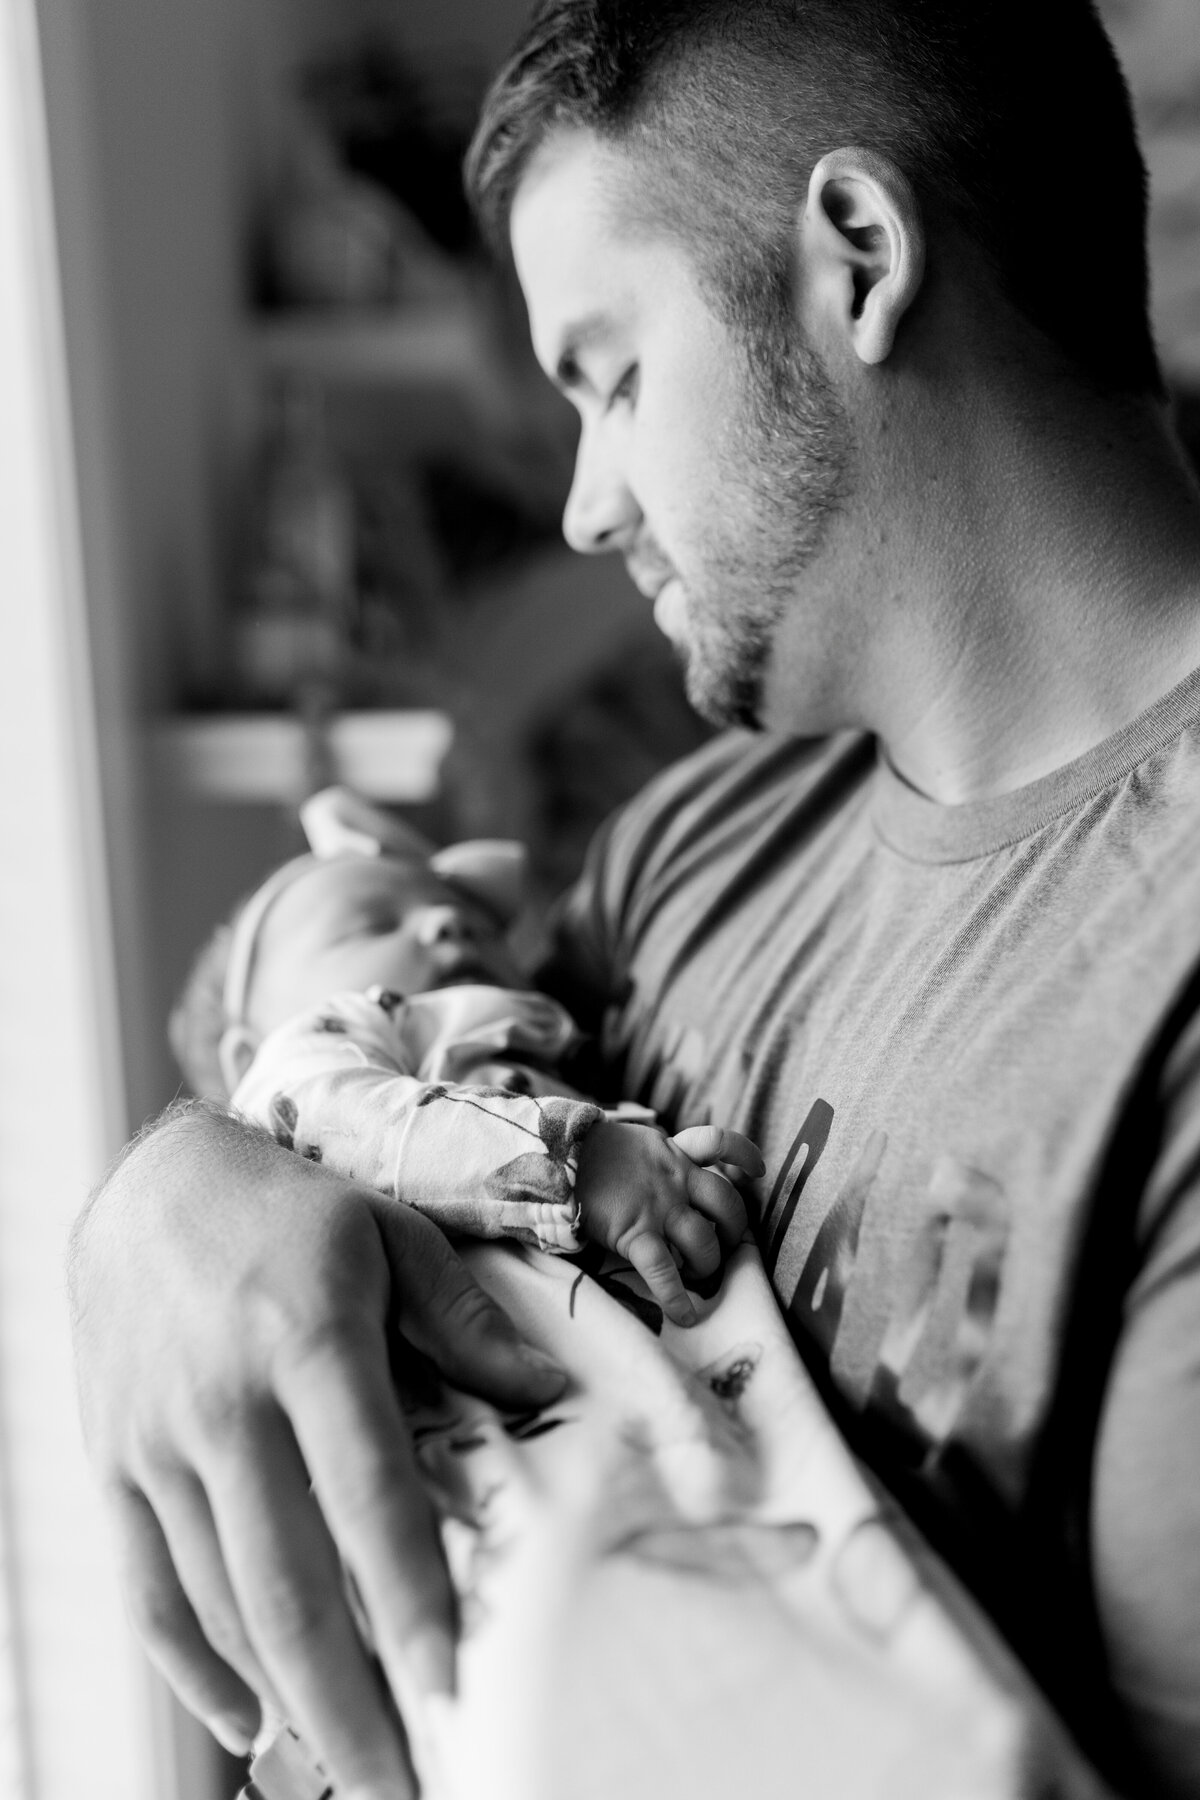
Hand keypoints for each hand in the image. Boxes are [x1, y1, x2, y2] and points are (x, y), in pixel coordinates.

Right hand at [69, 1103, 565, 1799]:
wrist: (151, 1184)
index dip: (411, 1598)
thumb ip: (464, 1322)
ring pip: (217, 1603)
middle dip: (346, 1702)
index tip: (451, 1689)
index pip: (367, 1494)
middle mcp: (224, 1403)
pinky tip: (250, 1722)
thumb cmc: (295, 1212)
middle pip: (284, 1583)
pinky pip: (148, 1590)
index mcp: (308, 1341)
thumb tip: (546, 1397)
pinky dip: (193, 1669)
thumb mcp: (391, 1235)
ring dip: (284, 1700)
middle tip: (401, 1786)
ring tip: (352, 1767)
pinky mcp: (114, 1465)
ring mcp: (156, 1442)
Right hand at [574, 1121, 760, 1325]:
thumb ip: (660, 1156)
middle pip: (727, 1205)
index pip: (718, 1143)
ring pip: (703, 1242)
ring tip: (699, 1278)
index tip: (757, 1170)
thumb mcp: (634, 1143)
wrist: (557, 1155)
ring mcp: (658, 1206)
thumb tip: (676, 1168)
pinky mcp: (635, 1232)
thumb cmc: (589, 1154)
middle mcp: (675, 1178)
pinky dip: (676, 1297)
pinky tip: (684, 1315)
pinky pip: (664, 1271)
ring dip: (708, 1266)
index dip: (744, 1156)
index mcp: (673, 1152)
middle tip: (723, 1246)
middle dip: (733, 1232)